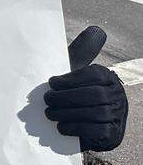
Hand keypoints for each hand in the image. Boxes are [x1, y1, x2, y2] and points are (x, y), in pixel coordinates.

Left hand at [45, 26, 128, 151]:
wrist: (83, 127)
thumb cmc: (74, 95)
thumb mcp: (75, 74)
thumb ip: (80, 54)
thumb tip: (96, 30)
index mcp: (108, 77)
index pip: (94, 75)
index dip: (70, 79)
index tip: (51, 82)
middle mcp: (117, 95)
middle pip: (93, 95)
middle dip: (65, 97)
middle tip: (46, 100)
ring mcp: (117, 116)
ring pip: (94, 113)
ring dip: (66, 113)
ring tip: (49, 113)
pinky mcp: (112, 134)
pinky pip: (96, 131)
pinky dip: (75, 128)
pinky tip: (61, 126)